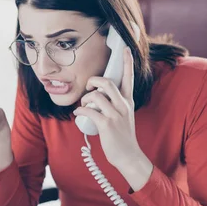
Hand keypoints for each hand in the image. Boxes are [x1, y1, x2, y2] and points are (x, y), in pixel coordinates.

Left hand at [73, 48, 148, 173]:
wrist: (129, 156)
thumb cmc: (122, 137)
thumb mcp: (123, 116)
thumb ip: (114, 105)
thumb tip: (97, 96)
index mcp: (128, 102)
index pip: (129, 78)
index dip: (127, 62)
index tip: (126, 49)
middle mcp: (123, 106)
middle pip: (107, 82)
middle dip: (93, 81)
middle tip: (88, 88)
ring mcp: (115, 115)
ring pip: (97, 96)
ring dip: (85, 98)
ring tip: (84, 105)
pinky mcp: (107, 125)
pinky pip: (90, 111)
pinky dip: (80, 110)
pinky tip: (78, 112)